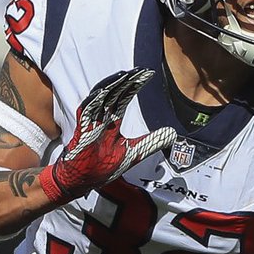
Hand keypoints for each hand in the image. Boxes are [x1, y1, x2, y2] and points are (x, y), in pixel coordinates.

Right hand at [38, 68, 175, 203]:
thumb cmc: (102, 167)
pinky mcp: (81, 133)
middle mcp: (101, 120)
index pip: (123, 98)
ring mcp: (90, 125)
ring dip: (110, 87)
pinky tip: (102, 93)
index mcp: (111, 123)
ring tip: (123, 76)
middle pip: (113, 95)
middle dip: (125, 82)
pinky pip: (85, 115)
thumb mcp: (134, 153)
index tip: (147, 74)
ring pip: (99, 99)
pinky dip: (93, 103)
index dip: (134, 86)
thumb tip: (172, 134)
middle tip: (139, 71)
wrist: (81, 182)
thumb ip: (151, 142)